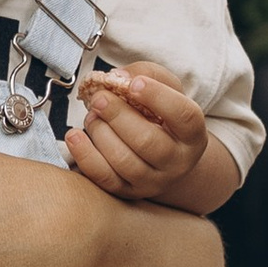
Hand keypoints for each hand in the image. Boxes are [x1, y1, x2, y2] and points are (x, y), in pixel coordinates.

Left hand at [68, 66, 210, 202]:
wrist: (162, 155)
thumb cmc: (160, 115)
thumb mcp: (164, 88)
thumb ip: (145, 74)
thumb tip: (117, 78)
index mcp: (192, 134)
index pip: (184, 116)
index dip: (158, 97)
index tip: (134, 84)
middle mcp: (178, 162)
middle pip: (147, 141)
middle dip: (117, 115)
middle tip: (99, 98)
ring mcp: (153, 181)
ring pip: (124, 161)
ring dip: (100, 132)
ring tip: (92, 116)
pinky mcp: (128, 191)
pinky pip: (104, 178)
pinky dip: (85, 155)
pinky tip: (75, 136)